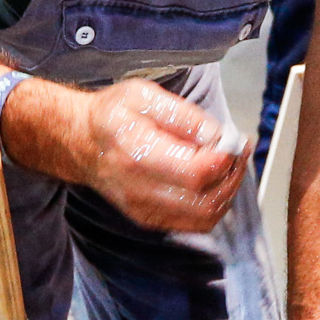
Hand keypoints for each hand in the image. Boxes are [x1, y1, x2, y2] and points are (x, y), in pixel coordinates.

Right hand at [61, 78, 244, 234]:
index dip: (225, 159)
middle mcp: (140, 191)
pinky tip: (215, 180)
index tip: (234, 139)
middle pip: (205, 201)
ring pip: (205, 217)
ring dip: (228, 192)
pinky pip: (195, 223)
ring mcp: (144, 211)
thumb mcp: (143, 96)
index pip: (196, 173)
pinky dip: (214, 204)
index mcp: (138, 156)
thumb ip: (183, 115)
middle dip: (233, 176)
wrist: (80, 142)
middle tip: (239, 151)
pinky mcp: (149, 220)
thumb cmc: (111, 116)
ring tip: (231, 164)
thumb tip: (217, 135)